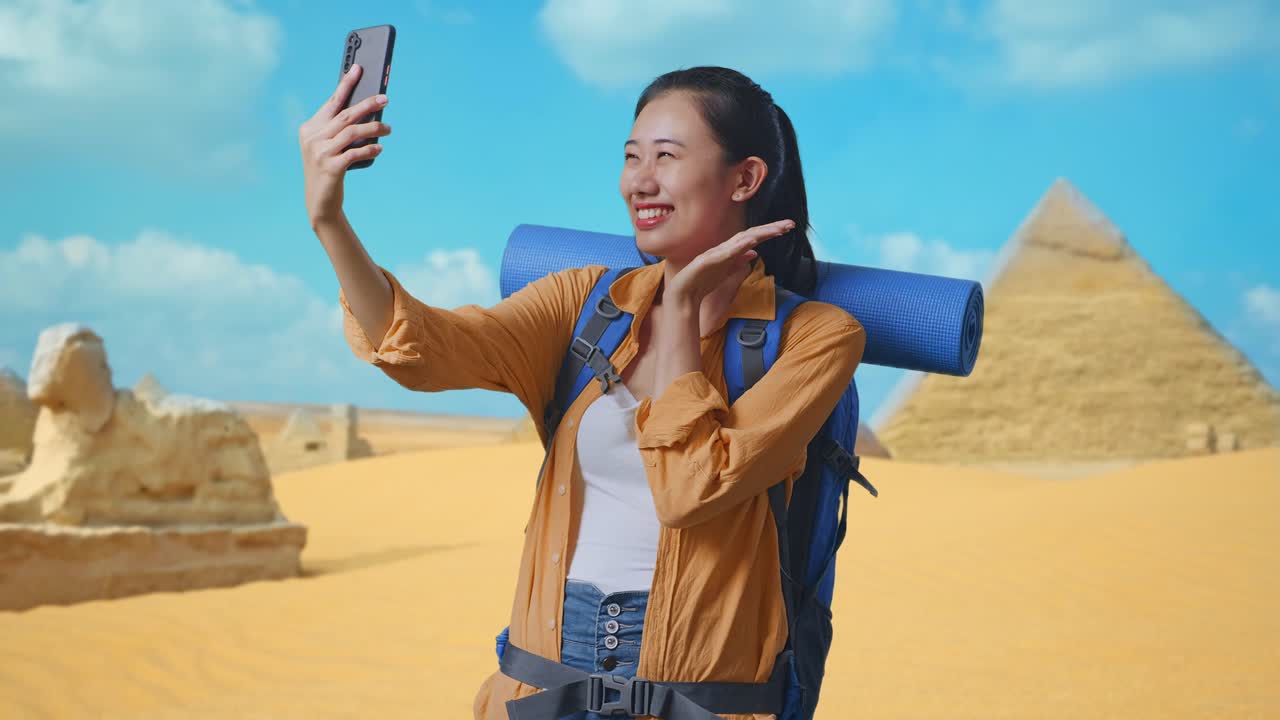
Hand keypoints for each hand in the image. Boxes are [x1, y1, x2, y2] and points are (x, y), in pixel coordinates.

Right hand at [298, 63, 393, 226]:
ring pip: (352, 132)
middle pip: (345, 115)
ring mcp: (319, 153)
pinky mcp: (330, 168)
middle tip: (386, 98)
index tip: (358, 69)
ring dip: (374, 128)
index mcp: (310, 128)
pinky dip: (369, 149)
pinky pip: (354, 153)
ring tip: (389, 129)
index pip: (332, 102)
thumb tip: (369, 112)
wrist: (320, 202)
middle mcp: (312, 137)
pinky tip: (379, 149)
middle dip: (367, 104)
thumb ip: (341, 130)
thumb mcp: (330, 146)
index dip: (346, 85)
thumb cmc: (329, 169)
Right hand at [665, 219, 795, 305]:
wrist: (683, 295)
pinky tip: (752, 241)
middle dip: (771, 229)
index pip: (754, 238)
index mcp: (730, 251)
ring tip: (777, 230)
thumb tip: (755, 251)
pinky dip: (739, 245)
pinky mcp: (708, 261)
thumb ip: (739, 261)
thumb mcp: (727, 271)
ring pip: (742, 239)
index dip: (770, 232)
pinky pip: (727, 252)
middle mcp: (725, 248)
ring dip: (760, 233)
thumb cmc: (703, 282)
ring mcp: (716, 253)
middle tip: (791, 224)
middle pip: (752, 234)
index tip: (787, 228)